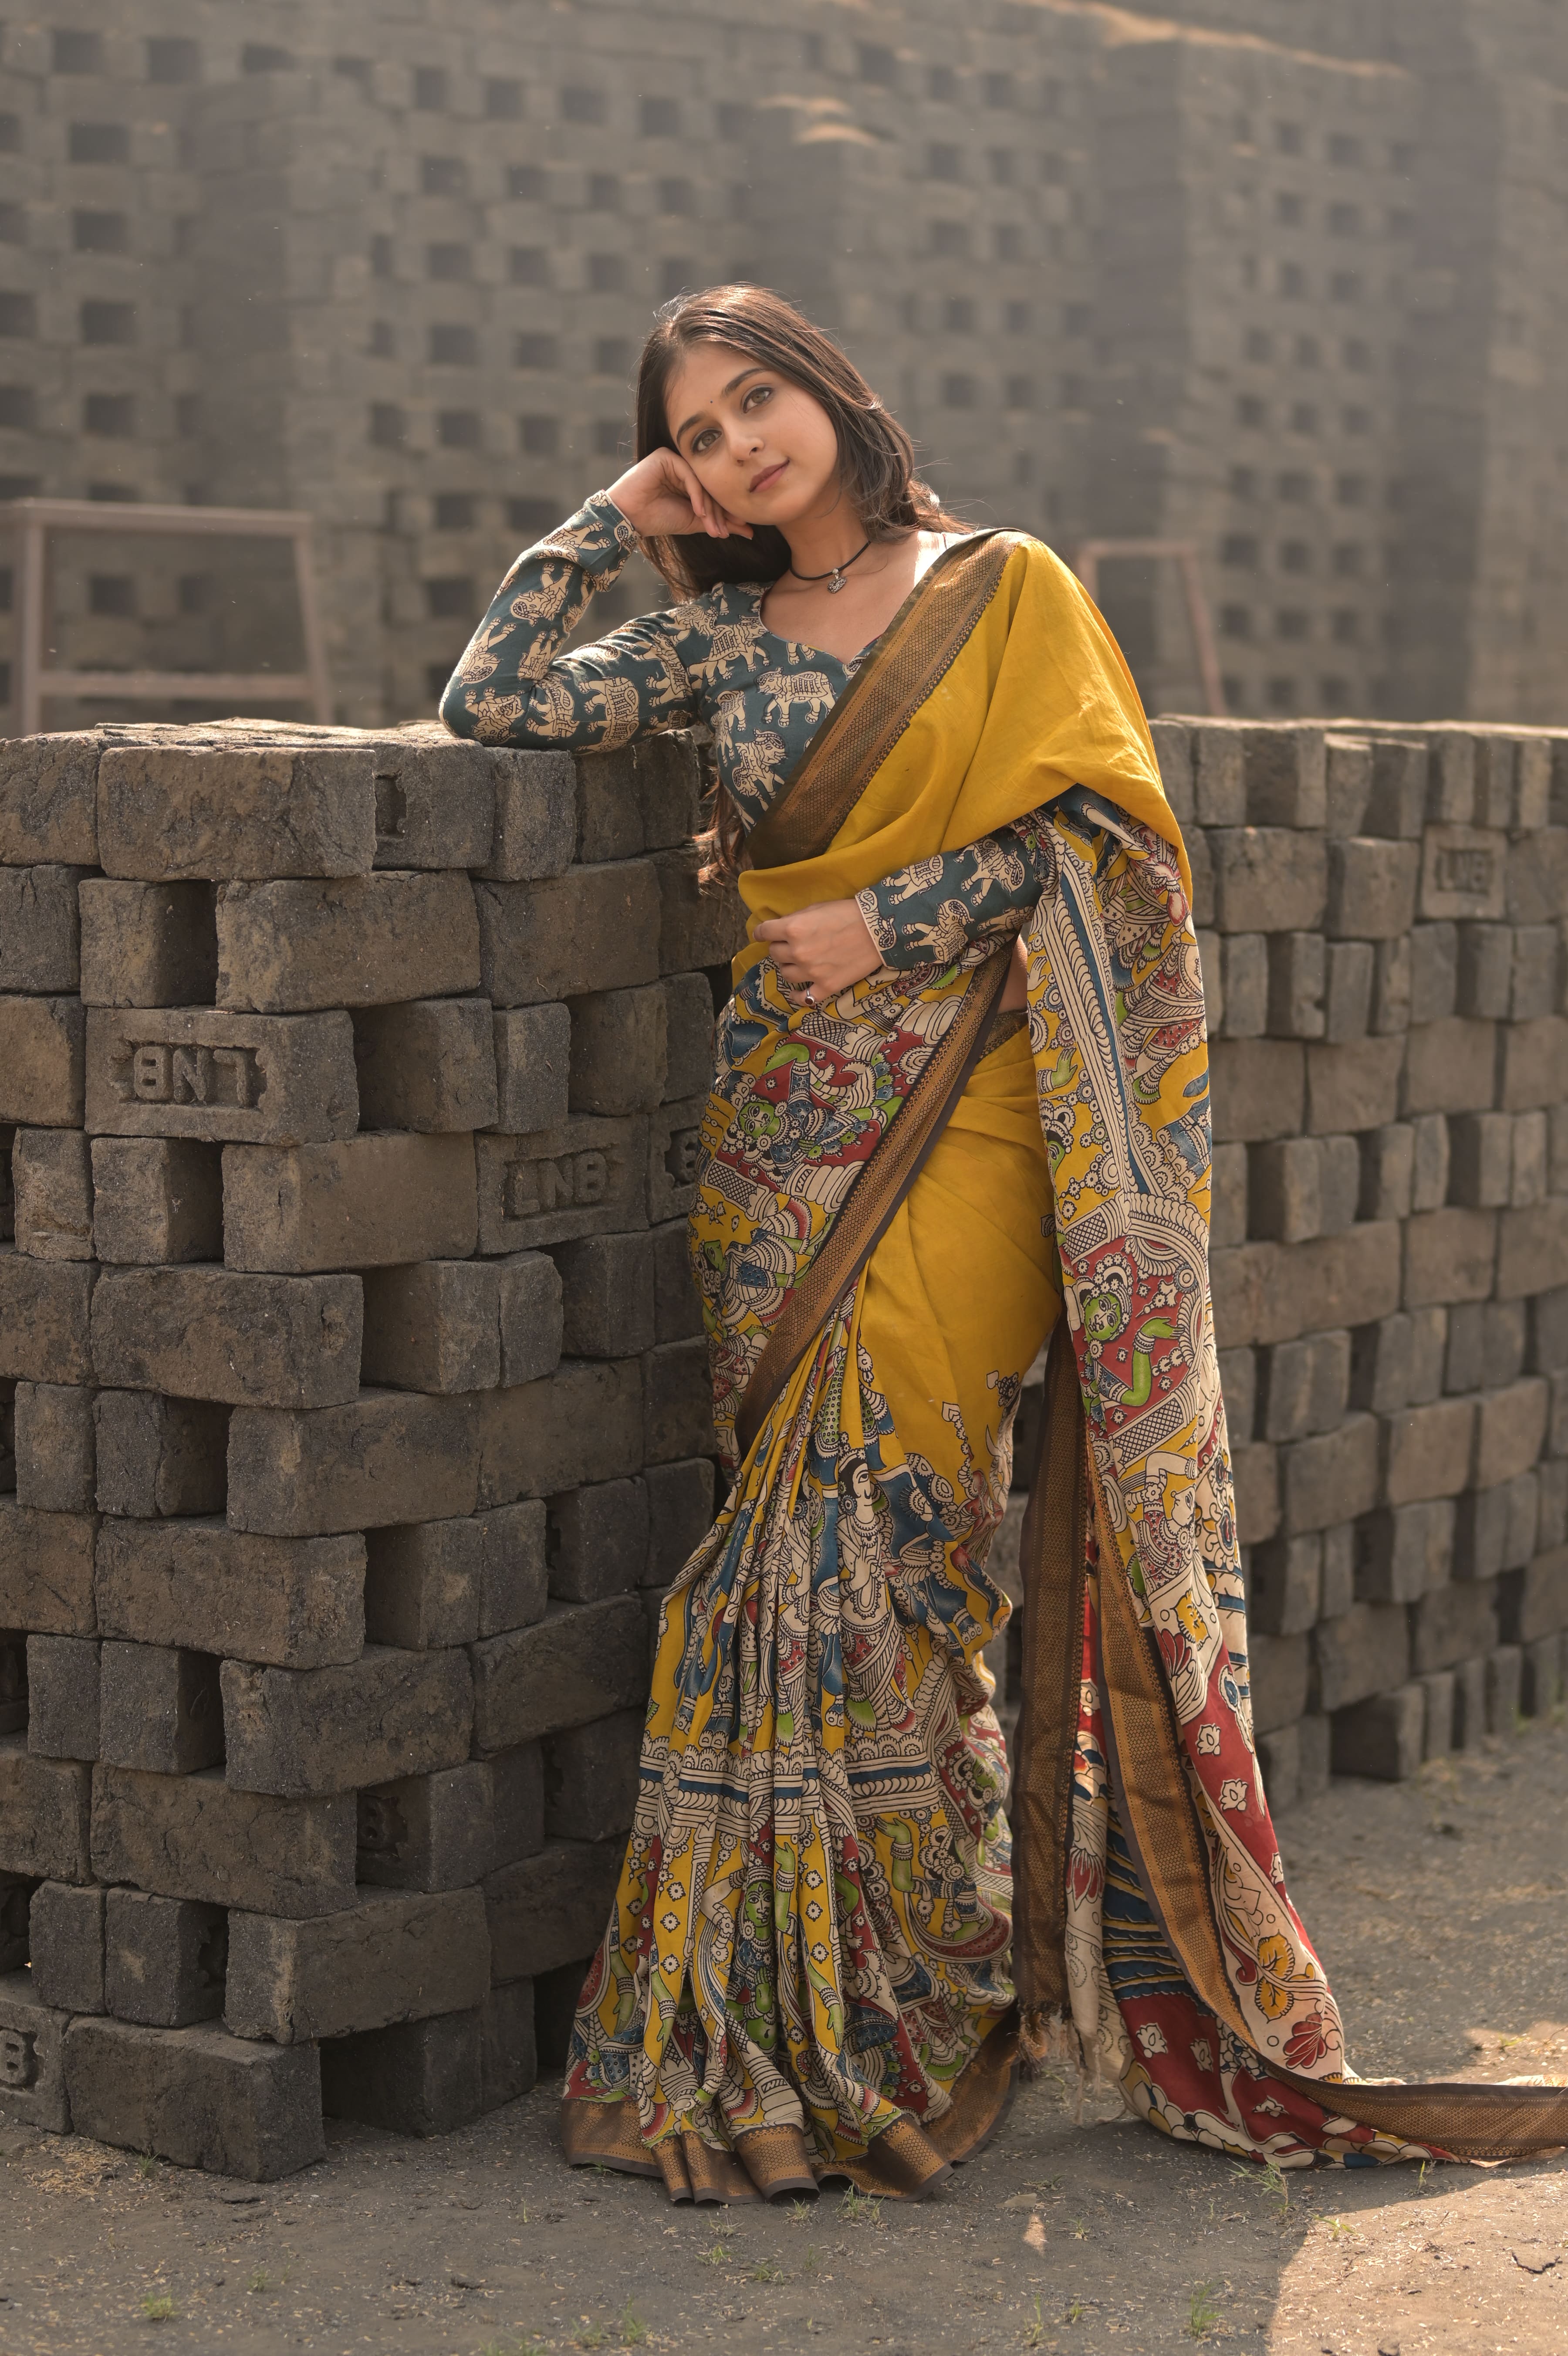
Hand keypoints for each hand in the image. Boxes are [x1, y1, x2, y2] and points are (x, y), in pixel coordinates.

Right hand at [608, 448, 753, 541]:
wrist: (629, 518)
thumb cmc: (657, 519)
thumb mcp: (694, 522)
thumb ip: (718, 522)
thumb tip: (748, 530)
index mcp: (689, 480)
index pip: (713, 493)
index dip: (726, 513)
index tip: (743, 531)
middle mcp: (683, 467)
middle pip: (710, 487)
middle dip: (720, 513)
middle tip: (726, 532)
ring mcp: (674, 460)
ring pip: (702, 482)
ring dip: (710, 507)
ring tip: (714, 528)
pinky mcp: (665, 457)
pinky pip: (689, 475)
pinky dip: (697, 495)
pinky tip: (698, 512)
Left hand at [755, 899, 881, 1004]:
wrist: (878, 930)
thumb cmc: (848, 913)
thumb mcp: (816, 908)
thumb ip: (795, 920)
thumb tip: (781, 928)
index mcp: (793, 928)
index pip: (764, 932)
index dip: (762, 932)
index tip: (763, 934)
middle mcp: (798, 951)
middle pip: (774, 953)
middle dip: (780, 947)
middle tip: (792, 944)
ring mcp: (811, 971)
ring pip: (785, 973)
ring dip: (789, 966)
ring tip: (799, 962)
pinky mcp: (826, 986)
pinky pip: (804, 997)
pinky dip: (798, 995)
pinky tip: (798, 990)